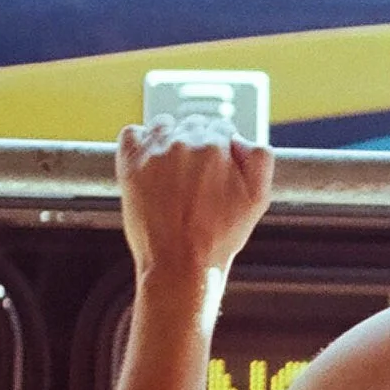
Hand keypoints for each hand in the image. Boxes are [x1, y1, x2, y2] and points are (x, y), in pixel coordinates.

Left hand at [115, 114, 272, 278]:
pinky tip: (149, 163)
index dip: (223, 150)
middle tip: (198, 178)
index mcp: (216, 146)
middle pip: (194, 126)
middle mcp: (183, 142)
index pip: (221, 129)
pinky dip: (140, 142)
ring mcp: (153, 152)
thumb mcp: (258, 200)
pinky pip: (132, 133)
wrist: (179, 264)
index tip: (218, 170)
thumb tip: (240, 139)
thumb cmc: (218, 237)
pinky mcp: (129, 164)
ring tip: (174, 172)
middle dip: (199, 145)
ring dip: (171, 140)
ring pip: (165, 126)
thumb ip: (260, 159)